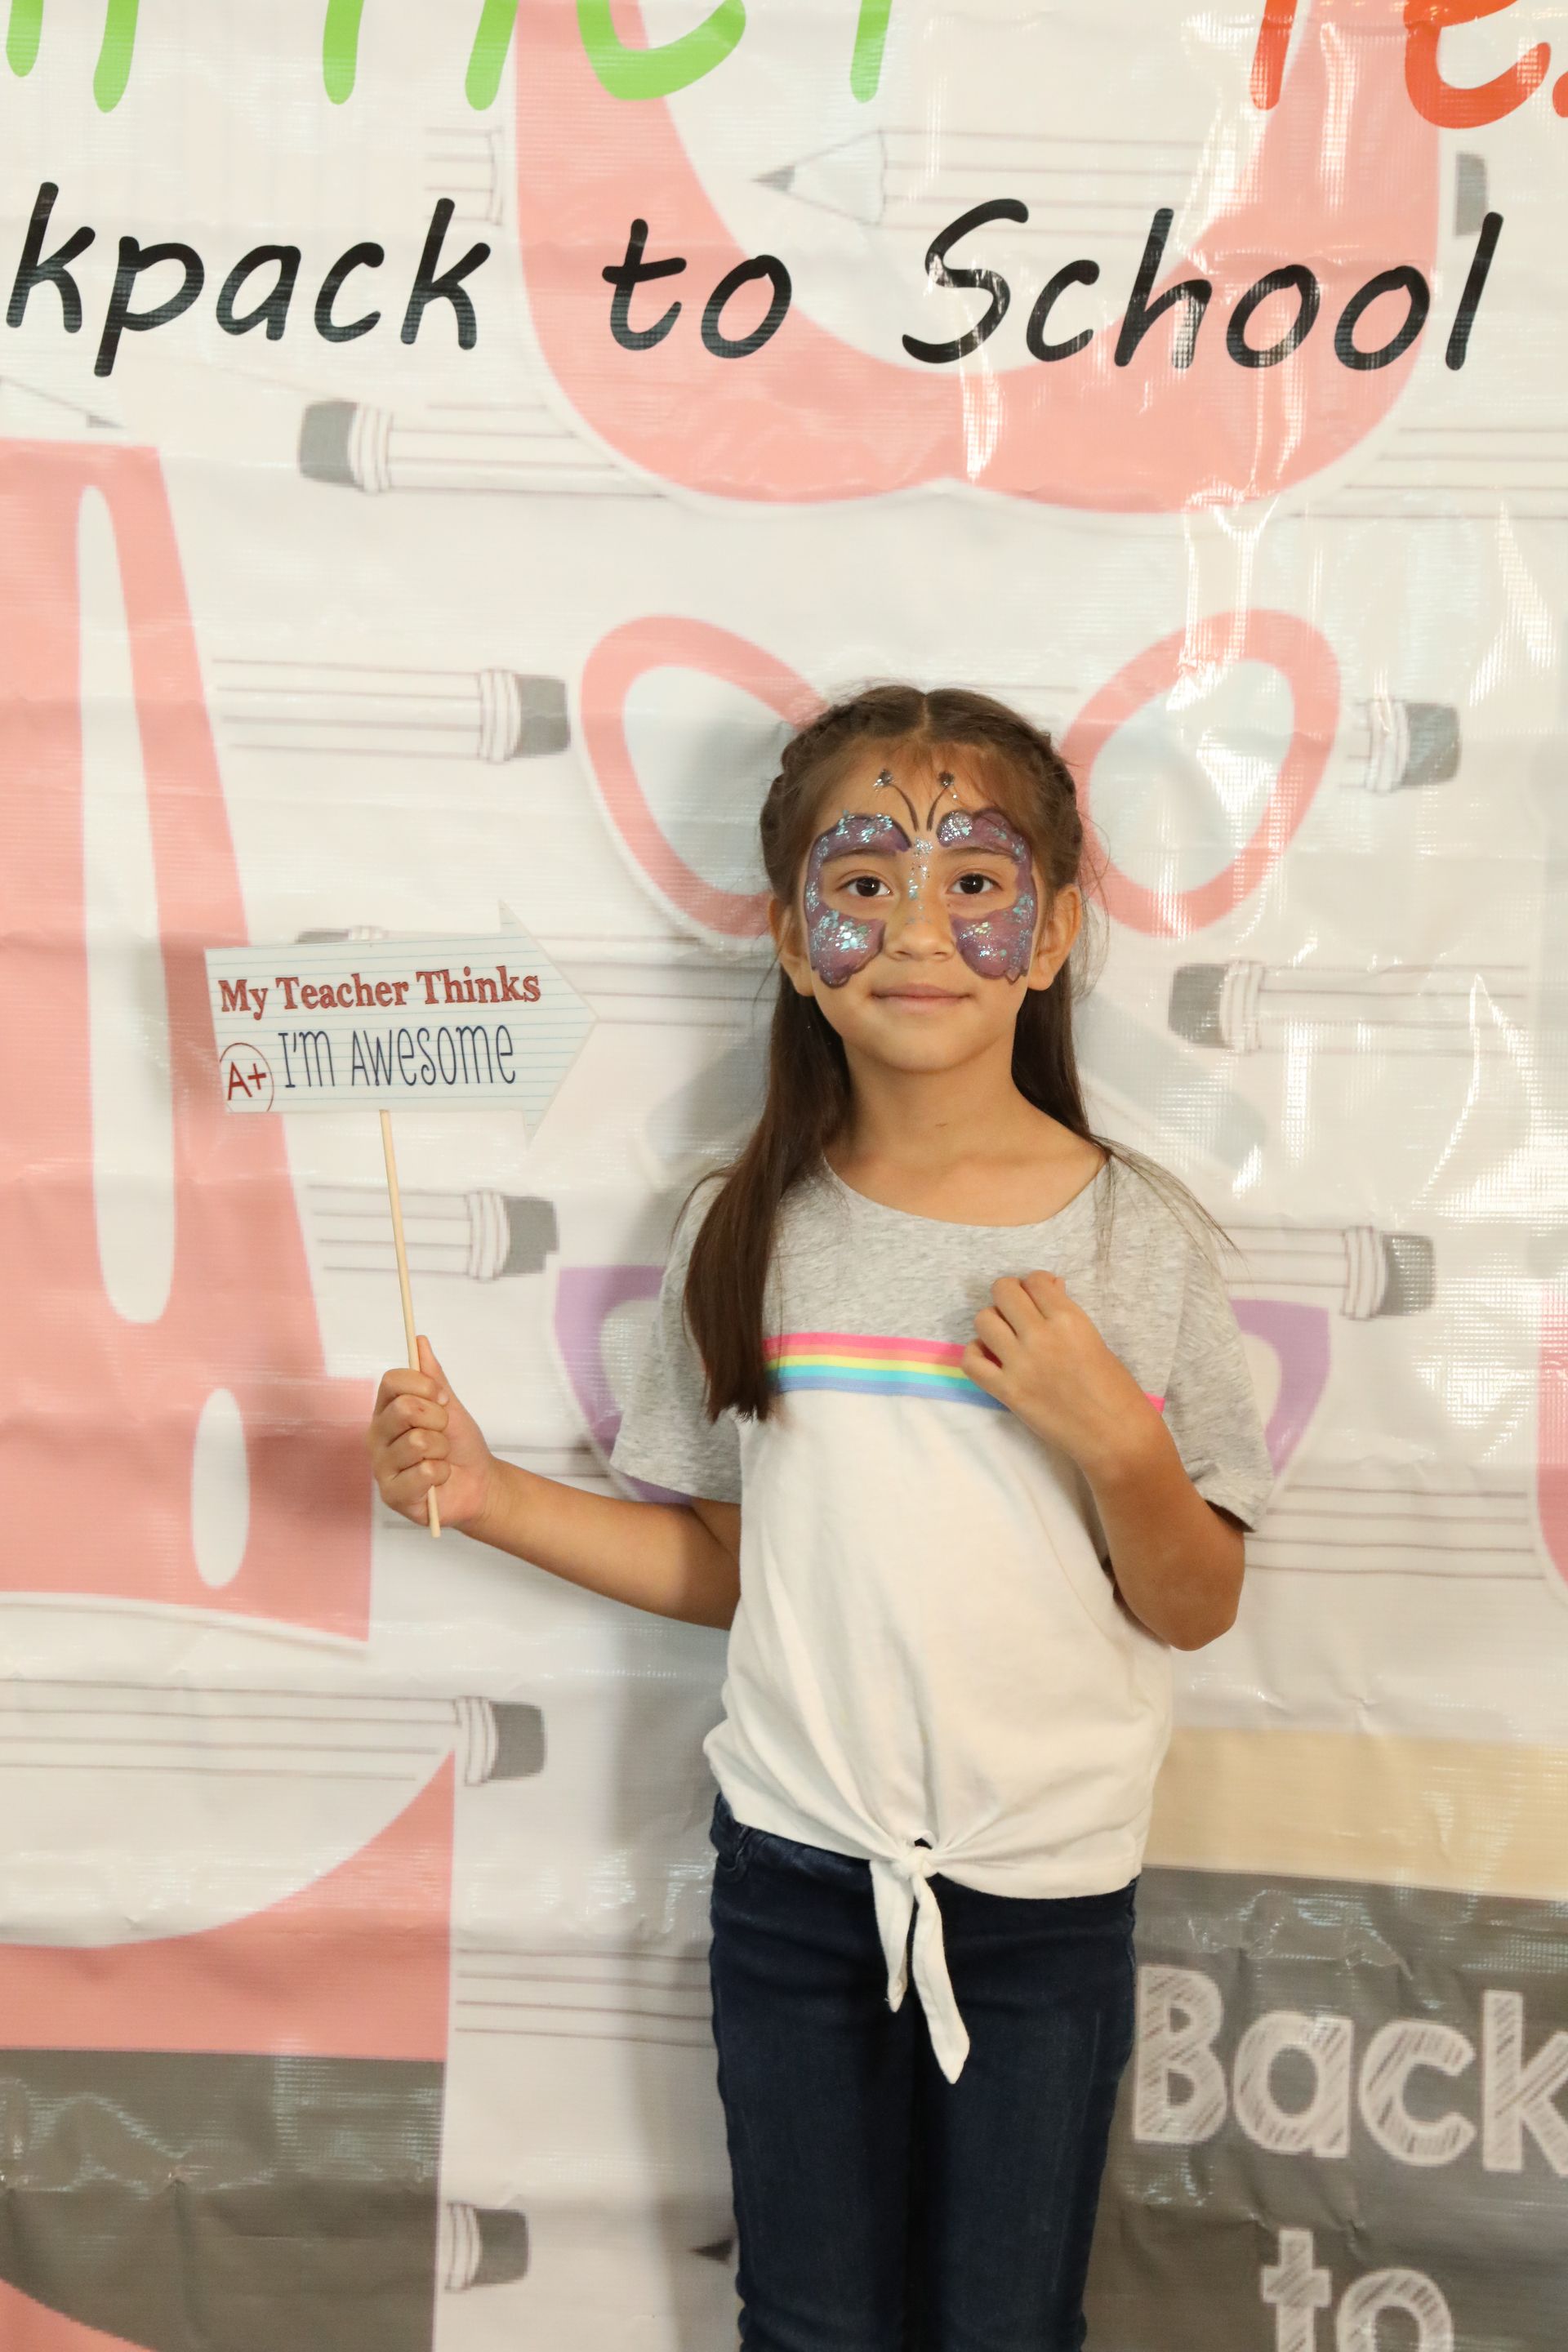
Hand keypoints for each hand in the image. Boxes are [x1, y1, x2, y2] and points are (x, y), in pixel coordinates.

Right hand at [365, 1335, 499, 1531]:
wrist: (478, 1483)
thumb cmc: (460, 1445)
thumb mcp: (450, 1406)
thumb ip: (433, 1376)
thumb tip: (419, 1341)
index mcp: (386, 1411)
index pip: (391, 1381)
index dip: (423, 1385)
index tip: (443, 1399)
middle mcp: (377, 1436)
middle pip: (404, 1408)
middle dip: (438, 1419)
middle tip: (443, 1433)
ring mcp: (381, 1466)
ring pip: (418, 1441)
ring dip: (442, 1450)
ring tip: (440, 1458)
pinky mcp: (392, 1494)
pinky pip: (424, 1471)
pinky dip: (442, 1473)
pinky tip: (437, 1479)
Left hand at [963, 1271, 1160, 1478]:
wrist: (1116, 1436)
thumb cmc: (1116, 1389)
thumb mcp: (1095, 1339)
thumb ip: (1067, 1314)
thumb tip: (1049, 1288)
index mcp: (1070, 1320)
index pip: (1035, 1280)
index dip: (1035, 1285)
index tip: (1039, 1297)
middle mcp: (1041, 1336)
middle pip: (1003, 1291)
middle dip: (1009, 1295)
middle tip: (1018, 1311)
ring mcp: (1020, 1364)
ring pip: (983, 1320)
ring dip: (993, 1323)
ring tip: (1005, 1336)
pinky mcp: (1007, 1391)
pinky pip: (971, 1361)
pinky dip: (976, 1354)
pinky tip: (991, 1358)